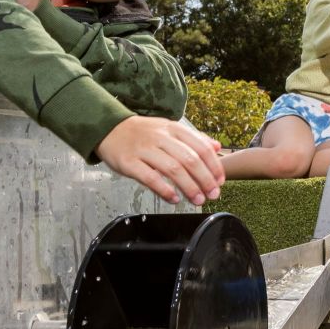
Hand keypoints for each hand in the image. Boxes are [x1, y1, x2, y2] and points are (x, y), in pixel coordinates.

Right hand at [95, 115, 224, 205]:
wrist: (109, 128)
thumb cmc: (142, 133)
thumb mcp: (169, 129)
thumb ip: (193, 138)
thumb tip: (217, 147)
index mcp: (173, 129)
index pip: (200, 147)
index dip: (213, 165)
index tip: (220, 181)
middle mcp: (160, 137)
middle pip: (189, 159)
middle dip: (205, 179)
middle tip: (212, 194)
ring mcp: (144, 150)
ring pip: (172, 169)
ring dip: (189, 187)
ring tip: (198, 199)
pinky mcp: (129, 162)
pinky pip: (150, 178)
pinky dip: (165, 190)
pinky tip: (174, 198)